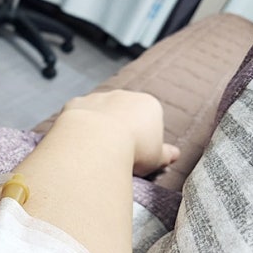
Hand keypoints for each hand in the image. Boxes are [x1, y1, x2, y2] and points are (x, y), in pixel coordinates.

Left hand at [59, 90, 179, 176]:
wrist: (98, 142)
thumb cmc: (134, 151)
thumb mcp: (156, 158)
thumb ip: (166, 154)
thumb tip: (176, 154)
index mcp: (148, 105)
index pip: (149, 119)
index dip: (143, 138)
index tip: (136, 155)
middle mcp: (123, 95)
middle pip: (123, 112)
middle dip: (119, 128)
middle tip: (114, 153)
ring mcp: (98, 97)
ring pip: (99, 111)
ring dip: (98, 126)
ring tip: (94, 150)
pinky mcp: (76, 103)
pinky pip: (78, 115)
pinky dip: (78, 126)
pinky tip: (77, 142)